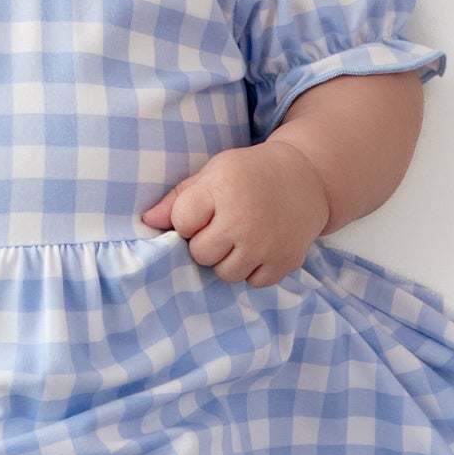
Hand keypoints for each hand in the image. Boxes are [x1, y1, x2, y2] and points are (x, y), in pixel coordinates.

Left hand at [139, 142, 330, 286]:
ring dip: (228, 260)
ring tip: (240, 238)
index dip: (188, 220)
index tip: (203, 210)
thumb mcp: (212, 173)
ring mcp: (266, 243)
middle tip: (223, 226)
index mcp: (222, 190)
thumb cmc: (248, 174)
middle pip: (201, 254)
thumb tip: (146, 222)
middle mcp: (244, 219)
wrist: (307, 177)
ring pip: (225, 273)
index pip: (181, 223)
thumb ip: (178, 198)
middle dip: (206, 243)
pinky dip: (254, 269)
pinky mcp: (286, 261)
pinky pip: (254, 281)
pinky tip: (260, 247)